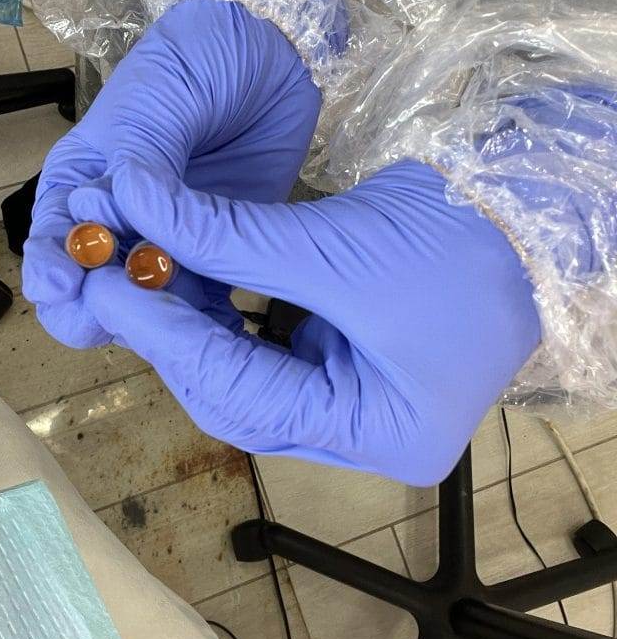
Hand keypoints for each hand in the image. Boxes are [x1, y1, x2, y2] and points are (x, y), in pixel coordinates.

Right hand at [22, 0, 320, 347]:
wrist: (278, 54)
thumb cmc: (202, 60)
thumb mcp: (159, 98)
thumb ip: (140, 162)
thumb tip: (113, 214)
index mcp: (85, 176)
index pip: (53, 233)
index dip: (50, 265)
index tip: (59, 288)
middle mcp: (120, 217)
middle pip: (91, 281)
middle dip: (95, 306)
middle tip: (113, 319)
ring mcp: (171, 239)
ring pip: (146, 301)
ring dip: (154, 319)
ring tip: (171, 329)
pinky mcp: (219, 252)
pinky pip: (204, 299)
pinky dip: (204, 321)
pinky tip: (215, 335)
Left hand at [78, 158, 540, 485]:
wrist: (529, 207)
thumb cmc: (458, 240)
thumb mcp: (334, 246)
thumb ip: (229, 237)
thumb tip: (137, 203)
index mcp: (378, 435)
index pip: (243, 397)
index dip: (168, 340)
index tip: (108, 288)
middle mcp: (363, 432)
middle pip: (239, 395)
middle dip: (174, 336)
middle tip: (116, 278)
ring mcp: (355, 397)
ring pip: (247, 372)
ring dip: (195, 322)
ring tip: (142, 273)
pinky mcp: (346, 357)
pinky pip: (268, 345)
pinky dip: (228, 311)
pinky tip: (191, 276)